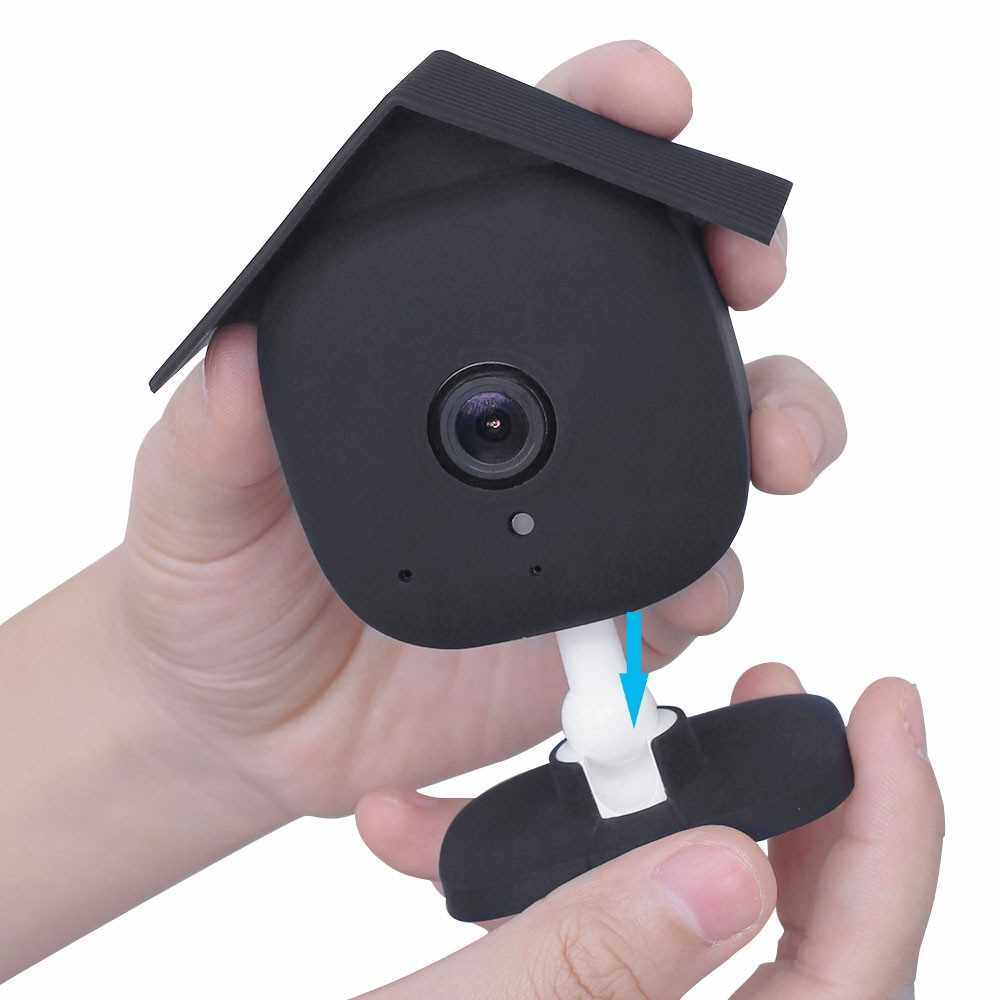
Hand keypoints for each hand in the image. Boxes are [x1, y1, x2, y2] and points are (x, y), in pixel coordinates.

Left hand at [117, 41, 846, 823]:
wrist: (255, 728)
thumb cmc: (216, 593)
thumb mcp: (188, 498)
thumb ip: (215, 430)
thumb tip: (241, 346)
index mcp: (432, 348)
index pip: (528, 207)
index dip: (598, 136)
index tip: (647, 107)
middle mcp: (526, 413)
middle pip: (660, 303)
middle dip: (733, 258)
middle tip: (748, 267)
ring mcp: (579, 509)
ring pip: (715, 435)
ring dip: (777, 416)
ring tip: (771, 448)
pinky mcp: (605, 607)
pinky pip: (693, 577)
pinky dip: (717, 570)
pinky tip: (694, 586)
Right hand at [356, 666, 943, 997]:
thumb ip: (601, 960)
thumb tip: (731, 869)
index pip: (862, 965)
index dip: (898, 827)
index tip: (888, 709)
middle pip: (819, 939)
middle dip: (808, 802)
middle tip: (773, 696)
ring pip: (728, 930)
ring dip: (701, 822)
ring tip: (663, 740)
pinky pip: (639, 936)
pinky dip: (602, 870)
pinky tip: (526, 830)